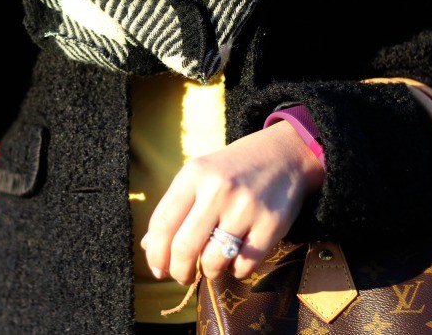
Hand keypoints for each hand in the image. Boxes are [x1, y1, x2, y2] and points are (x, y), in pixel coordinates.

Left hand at [140, 121, 324, 284]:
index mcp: (194, 174)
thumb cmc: (232, 171)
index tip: (157, 269)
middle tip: (181, 276)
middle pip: (184, 247)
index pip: (162, 223)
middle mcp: (218, 188)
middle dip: (178, 271)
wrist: (283, 155)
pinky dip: (236, 270)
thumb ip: (174, 209)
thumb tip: (148, 247)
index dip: (155, 254)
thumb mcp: (199, 177)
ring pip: (213, 261)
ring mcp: (246, 207)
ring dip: (209, 272)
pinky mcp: (272, 224)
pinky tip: (236, 256)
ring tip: (212, 264)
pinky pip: (244, 265)